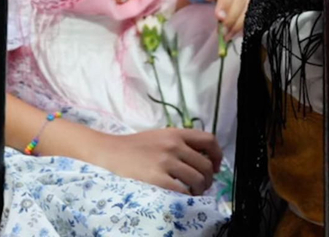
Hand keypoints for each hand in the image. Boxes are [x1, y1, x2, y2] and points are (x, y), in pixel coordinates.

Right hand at [80, 126, 222, 193]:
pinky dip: (187, 196)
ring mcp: (166, 161)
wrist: (111, 152)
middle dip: (208, 179)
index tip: (215, 166)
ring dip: (199, 190)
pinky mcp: (157, 178)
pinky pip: (182, 191)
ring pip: (197, 179)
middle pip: (206, 164)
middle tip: (202, 186)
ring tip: (192, 193)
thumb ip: (180, 142)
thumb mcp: (161, 136)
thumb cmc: (136, 146)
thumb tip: (203, 157)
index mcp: (176, 133)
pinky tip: (181, 197)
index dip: (217, 155)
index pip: (209, 140)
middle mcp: (174, 145)